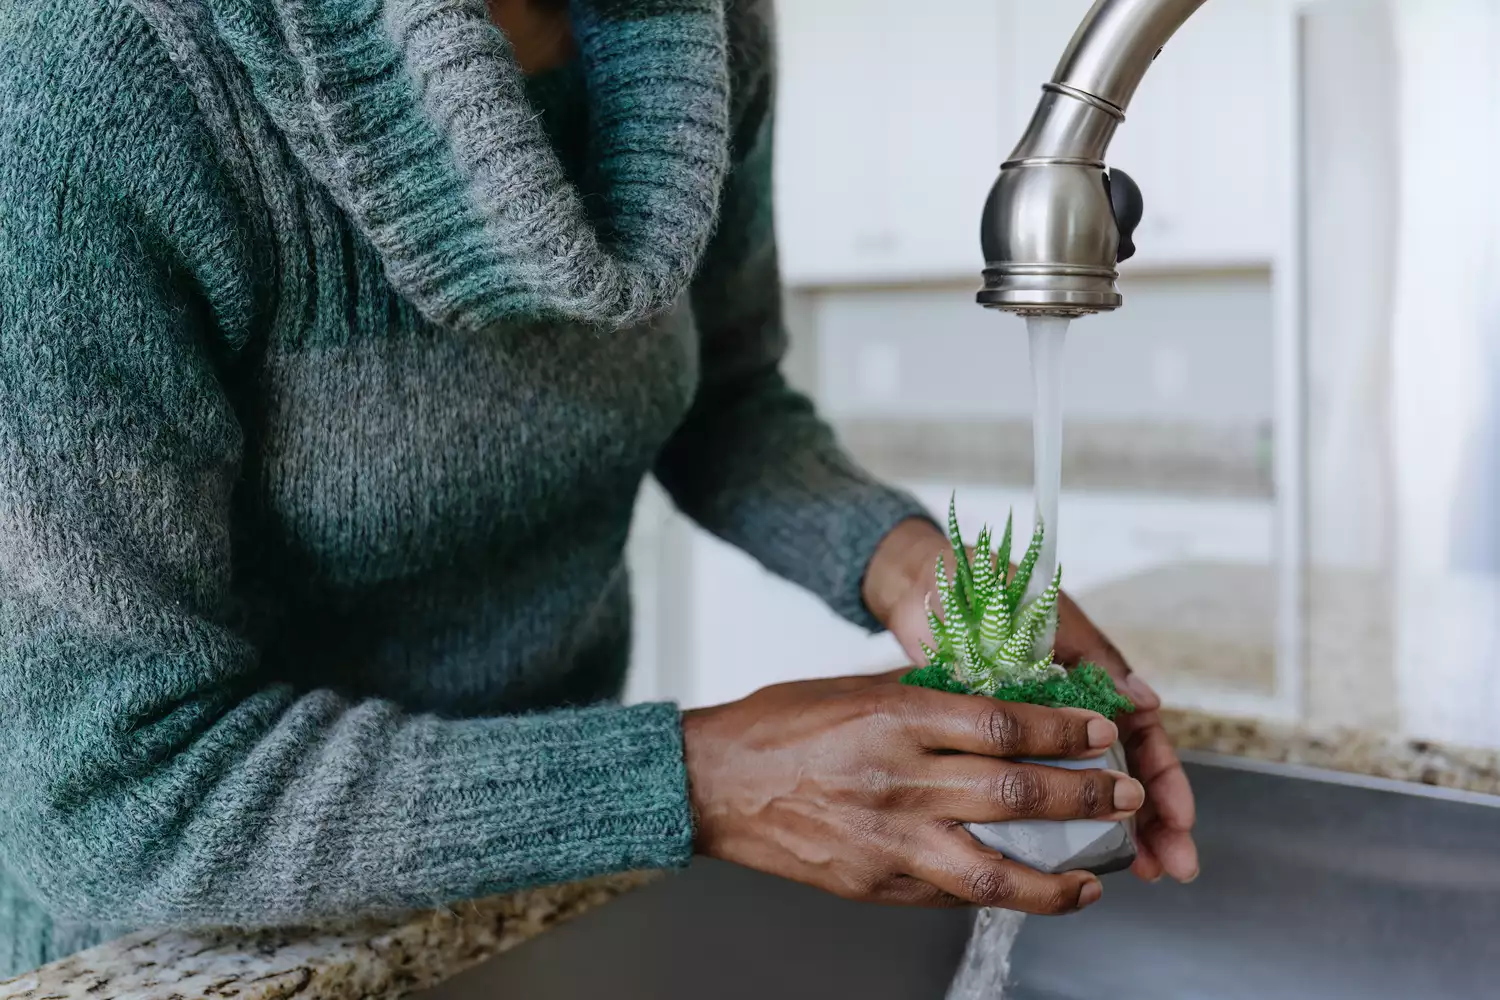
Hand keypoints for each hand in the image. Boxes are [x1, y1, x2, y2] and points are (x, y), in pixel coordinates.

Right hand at [682, 671, 1144, 913]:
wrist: (714, 784)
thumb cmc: (780, 726)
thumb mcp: (856, 685)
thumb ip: (928, 690)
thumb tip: (998, 690)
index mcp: (894, 718)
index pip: (1002, 726)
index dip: (1063, 731)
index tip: (1102, 731)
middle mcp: (898, 780)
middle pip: (1014, 793)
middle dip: (1085, 796)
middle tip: (1127, 793)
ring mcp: (889, 840)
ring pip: (994, 869)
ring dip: (1059, 875)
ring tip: (1098, 874)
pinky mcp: (877, 884)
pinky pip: (953, 893)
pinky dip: (1001, 894)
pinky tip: (1033, 890)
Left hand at [864, 518, 1199, 883]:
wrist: (927, 582)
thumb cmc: (994, 588)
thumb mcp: (1052, 618)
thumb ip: (1095, 658)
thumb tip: (1144, 701)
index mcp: (1091, 680)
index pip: (1140, 735)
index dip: (1162, 777)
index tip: (1178, 819)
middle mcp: (1068, 710)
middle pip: (1122, 771)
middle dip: (1153, 819)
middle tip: (1172, 864)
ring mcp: (1033, 730)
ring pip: (1082, 786)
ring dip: (1113, 825)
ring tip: (1139, 867)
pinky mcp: (991, 743)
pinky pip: (1031, 784)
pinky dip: (1053, 818)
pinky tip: (1064, 851)